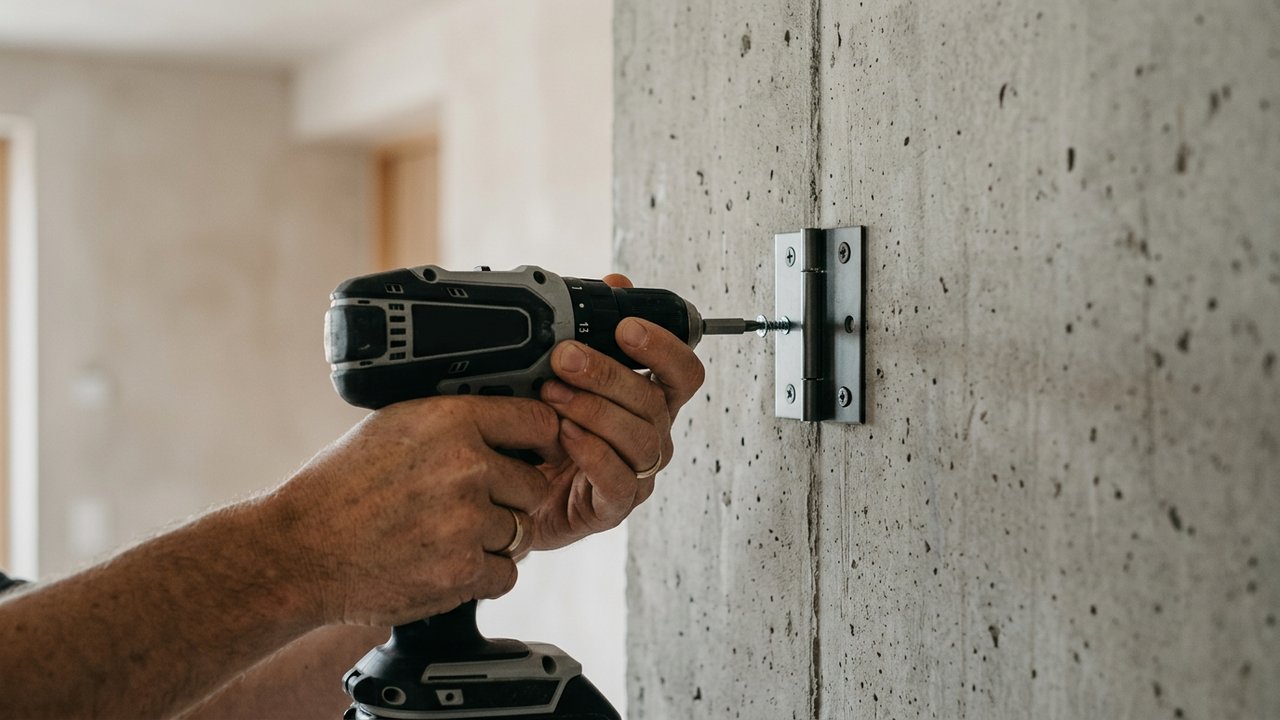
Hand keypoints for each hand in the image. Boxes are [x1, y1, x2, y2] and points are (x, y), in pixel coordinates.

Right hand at [270, 396, 562, 625]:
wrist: (299, 551)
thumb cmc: (340, 488)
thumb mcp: (395, 426)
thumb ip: (456, 423)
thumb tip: (509, 423)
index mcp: (451, 421)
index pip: (538, 421)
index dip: (540, 440)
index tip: (536, 452)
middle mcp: (465, 467)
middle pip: (534, 485)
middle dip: (510, 497)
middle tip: (471, 505)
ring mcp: (466, 522)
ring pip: (520, 532)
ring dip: (492, 538)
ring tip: (444, 534)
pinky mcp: (462, 572)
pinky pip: (506, 574)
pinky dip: (483, 575)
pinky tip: (445, 561)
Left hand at [532, 274, 705, 548]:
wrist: (511, 493)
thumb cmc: (543, 433)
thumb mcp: (560, 374)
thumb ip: (591, 331)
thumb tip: (618, 283)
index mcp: (648, 401)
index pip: (681, 372)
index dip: (664, 348)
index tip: (627, 328)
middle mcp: (651, 436)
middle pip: (654, 400)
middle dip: (608, 373)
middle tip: (565, 356)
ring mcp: (636, 474)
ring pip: (639, 438)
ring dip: (594, 410)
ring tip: (552, 394)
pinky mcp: (612, 507)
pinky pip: (618, 480)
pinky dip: (592, 454)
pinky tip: (564, 435)